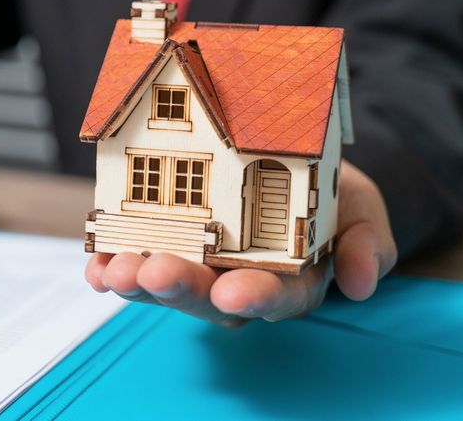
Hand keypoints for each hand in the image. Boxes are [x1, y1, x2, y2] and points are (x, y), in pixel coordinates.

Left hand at [84, 161, 396, 325]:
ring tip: (114, 270)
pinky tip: (95, 266)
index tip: (231, 293)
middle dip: (181, 289)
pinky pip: (140, 262)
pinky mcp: (171, 249)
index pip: (277, 296)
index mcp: (295, 278)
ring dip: (139, 281)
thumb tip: (360, 281)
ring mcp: (204, 269)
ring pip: (171, 284)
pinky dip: (114, 266)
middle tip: (152, 274)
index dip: (254, 297)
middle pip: (211, 298)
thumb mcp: (363, 209)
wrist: (297, 166)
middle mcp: (243, 281)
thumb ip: (367, 242)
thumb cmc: (332, 193)